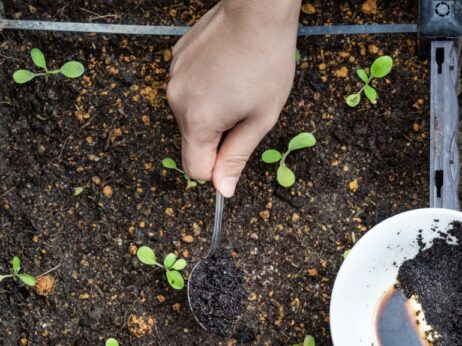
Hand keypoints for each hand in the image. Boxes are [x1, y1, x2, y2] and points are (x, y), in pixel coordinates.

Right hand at [167, 0, 299, 196]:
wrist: (257, 13)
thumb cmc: (266, 64)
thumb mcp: (260, 119)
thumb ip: (237, 156)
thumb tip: (222, 189)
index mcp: (198, 121)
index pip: (195, 169)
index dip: (217, 167)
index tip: (236, 150)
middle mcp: (176, 100)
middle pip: (193, 139)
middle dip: (219, 134)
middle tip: (246, 109)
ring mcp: (173, 76)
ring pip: (191, 112)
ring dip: (213, 108)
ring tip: (238, 84)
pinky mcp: (176, 58)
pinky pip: (190, 87)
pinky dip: (207, 85)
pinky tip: (227, 68)